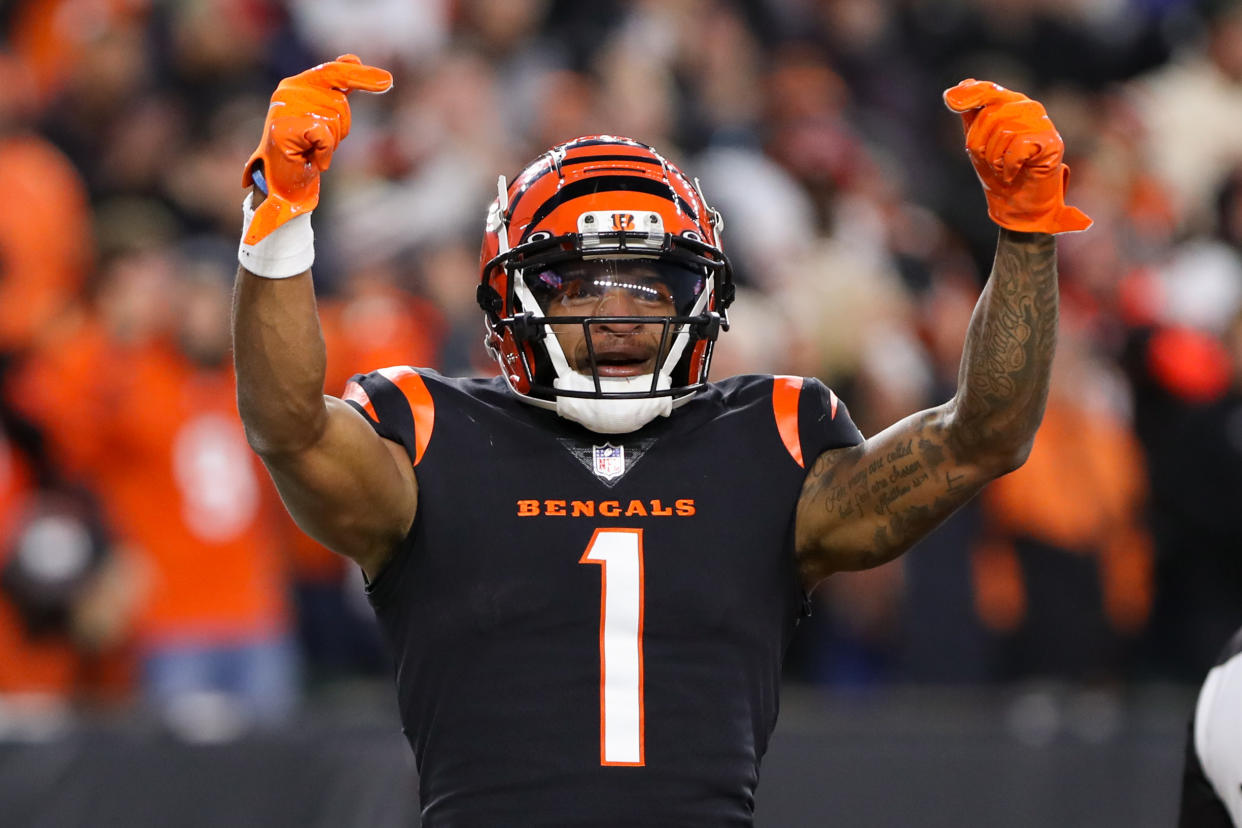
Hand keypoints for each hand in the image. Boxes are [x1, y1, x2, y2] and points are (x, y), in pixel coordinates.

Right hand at [242, 54, 392, 243]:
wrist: (281, 180)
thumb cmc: (305, 147)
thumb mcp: (323, 113)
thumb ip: (336, 87)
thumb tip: (353, 57)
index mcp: (298, 83)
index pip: (335, 71)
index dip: (363, 76)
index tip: (388, 81)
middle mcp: (290, 89)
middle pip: (340, 102)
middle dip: (341, 125)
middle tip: (325, 141)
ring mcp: (285, 107)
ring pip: (334, 121)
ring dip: (332, 142)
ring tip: (313, 149)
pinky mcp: (284, 128)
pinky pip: (325, 137)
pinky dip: (325, 153)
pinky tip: (313, 158)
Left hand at [943, 79, 1090, 234]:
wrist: (1020, 203)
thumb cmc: (999, 171)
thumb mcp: (978, 142)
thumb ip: (971, 115)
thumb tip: (963, 83)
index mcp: (1009, 103)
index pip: (987, 90)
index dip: (969, 95)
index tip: (949, 99)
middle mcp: (1027, 107)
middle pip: (989, 116)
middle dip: (980, 145)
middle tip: (990, 162)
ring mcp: (1042, 123)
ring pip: (1002, 133)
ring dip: (995, 159)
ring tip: (1004, 168)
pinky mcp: (1052, 141)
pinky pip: (1016, 148)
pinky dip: (1008, 167)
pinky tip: (1013, 173)